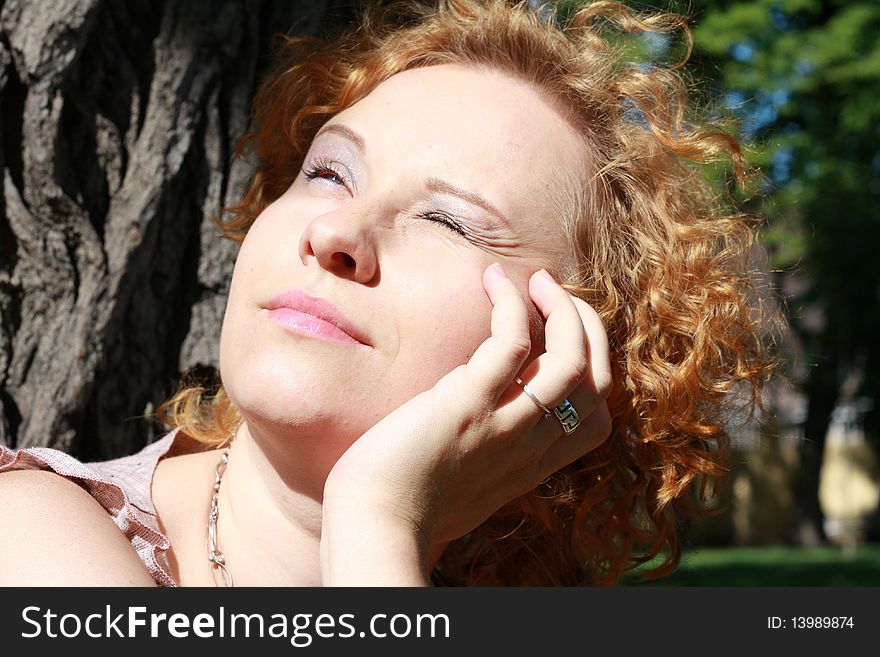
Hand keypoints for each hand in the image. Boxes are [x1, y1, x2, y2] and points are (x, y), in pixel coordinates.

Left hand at [321, 263, 611, 581]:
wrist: (374, 527)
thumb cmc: (406, 503)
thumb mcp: (469, 478)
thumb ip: (490, 448)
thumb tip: (484, 407)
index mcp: (533, 465)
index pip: (597, 416)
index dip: (593, 366)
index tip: (564, 334)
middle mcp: (531, 447)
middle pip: (597, 380)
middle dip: (589, 328)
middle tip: (556, 293)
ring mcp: (505, 427)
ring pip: (570, 359)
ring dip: (563, 309)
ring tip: (537, 280)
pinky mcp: (467, 405)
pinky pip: (511, 343)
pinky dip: (510, 303)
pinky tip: (492, 280)